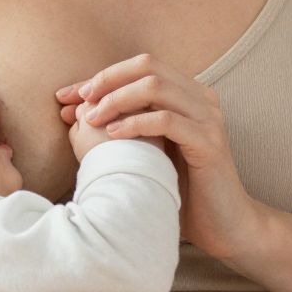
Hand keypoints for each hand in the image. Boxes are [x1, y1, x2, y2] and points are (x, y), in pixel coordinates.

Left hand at [55, 53, 267, 261]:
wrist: (225, 225)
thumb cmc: (182, 191)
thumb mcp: (149, 152)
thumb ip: (125, 127)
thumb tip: (78, 112)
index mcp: (188, 95)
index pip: (141, 67)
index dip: (102, 76)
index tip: (67, 95)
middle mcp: (202, 98)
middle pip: (148, 66)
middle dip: (107, 80)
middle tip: (80, 101)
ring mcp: (208, 119)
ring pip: (156, 88)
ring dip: (117, 99)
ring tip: (92, 119)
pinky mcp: (209, 143)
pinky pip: (167, 121)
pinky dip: (136, 123)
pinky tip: (114, 136)